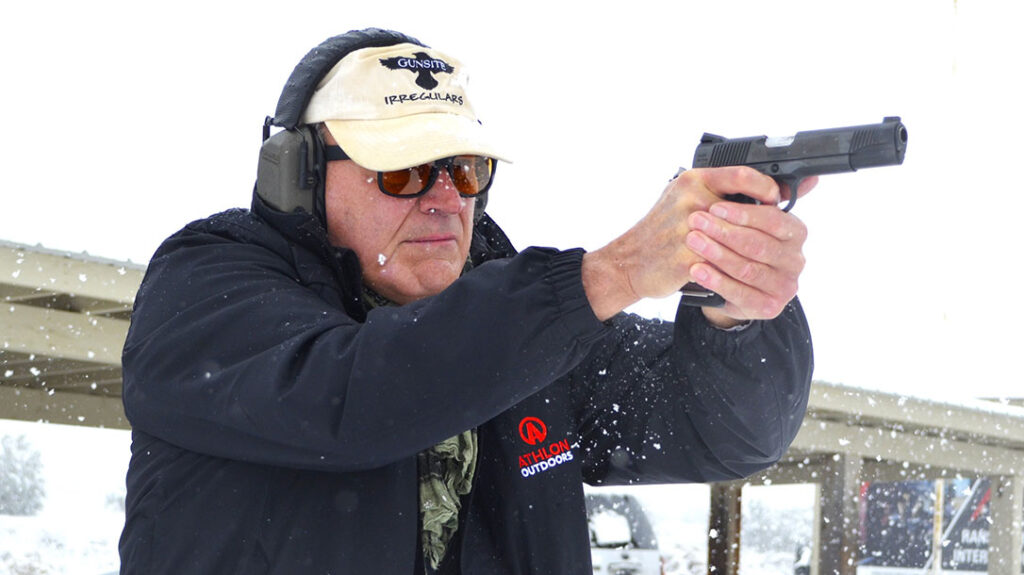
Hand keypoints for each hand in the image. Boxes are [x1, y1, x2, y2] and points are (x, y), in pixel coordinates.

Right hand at [584, 166, 805, 320]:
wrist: (630, 260)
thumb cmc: (662, 231)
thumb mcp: (685, 199)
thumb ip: (720, 191)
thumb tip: (767, 187)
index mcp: (692, 181)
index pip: (741, 175)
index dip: (765, 188)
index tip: (775, 199)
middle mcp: (689, 200)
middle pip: (745, 210)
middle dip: (765, 224)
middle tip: (778, 234)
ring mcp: (688, 229)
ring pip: (738, 240)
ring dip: (754, 250)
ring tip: (763, 255)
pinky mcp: (686, 257)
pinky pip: (723, 263)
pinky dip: (735, 270)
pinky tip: (744, 273)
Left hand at [686, 176, 815, 327]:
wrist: (732, 283)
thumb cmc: (740, 245)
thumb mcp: (750, 218)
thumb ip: (765, 195)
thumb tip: (809, 175)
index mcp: (795, 233)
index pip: (773, 220)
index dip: (743, 213)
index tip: (714, 206)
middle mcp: (795, 260)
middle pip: (758, 244)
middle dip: (724, 232)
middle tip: (696, 221)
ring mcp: (784, 286)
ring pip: (748, 268)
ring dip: (716, 253)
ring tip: (692, 241)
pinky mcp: (769, 306)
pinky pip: (740, 293)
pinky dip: (716, 279)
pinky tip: (696, 269)